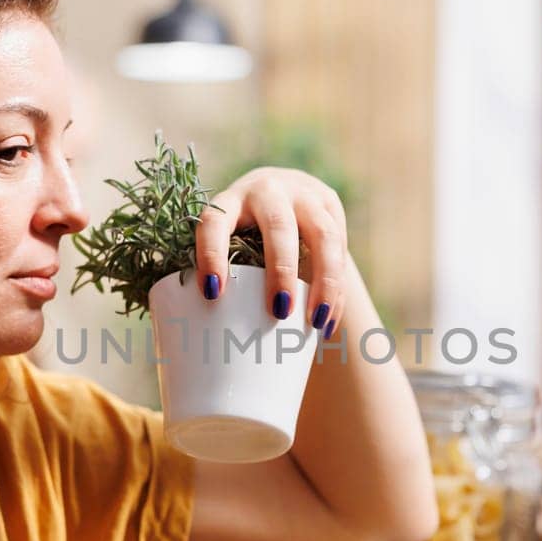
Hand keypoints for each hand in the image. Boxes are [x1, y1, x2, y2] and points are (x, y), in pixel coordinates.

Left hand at [195, 168, 345, 335]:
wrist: (282, 191)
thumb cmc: (242, 237)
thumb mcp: (226, 244)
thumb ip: (220, 279)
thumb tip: (201, 349)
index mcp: (229, 202)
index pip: (215, 223)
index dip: (211, 255)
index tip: (212, 294)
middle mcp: (267, 191)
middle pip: (279, 226)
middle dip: (281, 270)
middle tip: (280, 313)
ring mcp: (303, 196)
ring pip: (323, 235)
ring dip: (324, 282)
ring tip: (316, 323)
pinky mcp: (329, 205)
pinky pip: (341, 249)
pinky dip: (336, 291)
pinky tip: (327, 323)